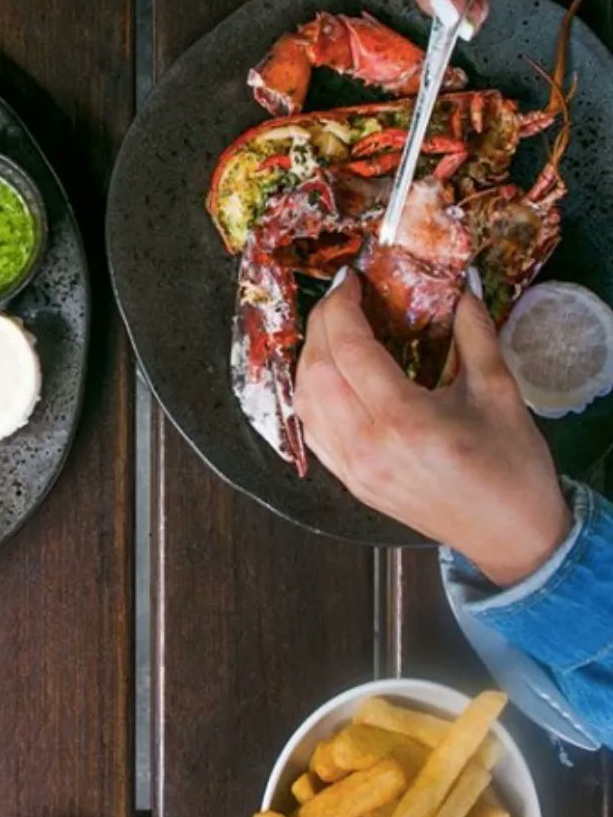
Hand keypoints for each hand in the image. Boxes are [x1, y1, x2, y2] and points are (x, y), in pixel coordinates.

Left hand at [294, 270, 572, 586]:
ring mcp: (352, 468)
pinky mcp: (350, 482)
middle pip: (318, 370)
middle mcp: (367, 446)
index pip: (349, 350)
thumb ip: (474, 332)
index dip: (341, 306)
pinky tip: (327, 373)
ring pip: (305, 400)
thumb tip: (459, 285)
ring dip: (310, 357)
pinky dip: (310, 393)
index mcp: (404, 421)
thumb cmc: (511, 466)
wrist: (512, 537)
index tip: (350, 279)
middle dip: (322, 323)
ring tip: (333, 329)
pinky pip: (311, 429)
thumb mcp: (500, 390)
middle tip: (341, 297)